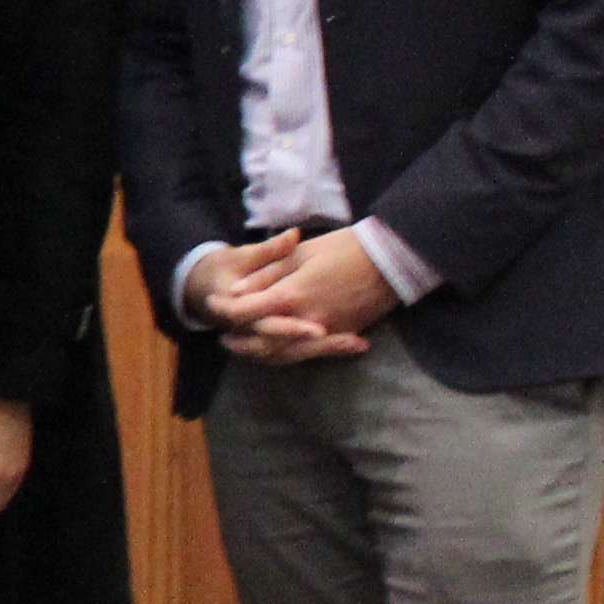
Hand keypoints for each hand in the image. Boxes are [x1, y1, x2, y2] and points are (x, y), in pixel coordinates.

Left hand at [211, 228, 393, 363]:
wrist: (391, 259)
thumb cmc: (344, 248)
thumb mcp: (299, 254)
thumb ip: (265, 275)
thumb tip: (235, 293)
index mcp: (291, 295)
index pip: (246, 311)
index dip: (224, 309)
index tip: (211, 303)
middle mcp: (306, 321)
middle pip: (261, 342)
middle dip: (239, 341)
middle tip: (223, 336)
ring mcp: (326, 332)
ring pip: (285, 355)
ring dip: (261, 355)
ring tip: (245, 348)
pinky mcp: (342, 336)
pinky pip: (309, 354)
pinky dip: (289, 355)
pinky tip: (278, 351)